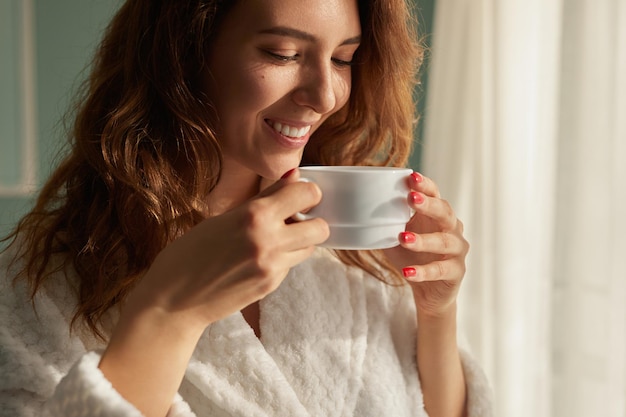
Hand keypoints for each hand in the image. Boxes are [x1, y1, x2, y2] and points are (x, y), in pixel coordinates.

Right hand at [125, 169, 329, 330]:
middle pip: (320, 227)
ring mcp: (272, 267)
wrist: (173, 301)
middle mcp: (269, 240)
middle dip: (311, 221)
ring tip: (275, 240)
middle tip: (294, 219)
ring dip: (300, 241)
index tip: (299, 195)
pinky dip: (282, 259)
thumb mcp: (224, 217)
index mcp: (254, 215)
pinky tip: (257, 260)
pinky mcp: (271, 286)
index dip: (307, 193)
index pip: (306, 193)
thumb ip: (264, 198)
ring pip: (310, 248)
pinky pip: (291, 265)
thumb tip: (294, 176)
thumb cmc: (190, 253)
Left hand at [384, 172, 468, 317]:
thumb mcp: (396, 237)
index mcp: (436, 215)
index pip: (435, 194)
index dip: (425, 185)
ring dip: (423, 239)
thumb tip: (355, 208)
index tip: (411, 176)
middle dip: (428, 204)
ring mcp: (457, 250)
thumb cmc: (412, 257)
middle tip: (411, 198)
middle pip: (445, 211)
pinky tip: (407, 272)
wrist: (429, 292)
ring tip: (403, 238)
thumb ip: (384, 223)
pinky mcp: (456, 272)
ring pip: (443, 241)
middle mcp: (452, 228)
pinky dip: (423, 271)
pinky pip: (440, 270)